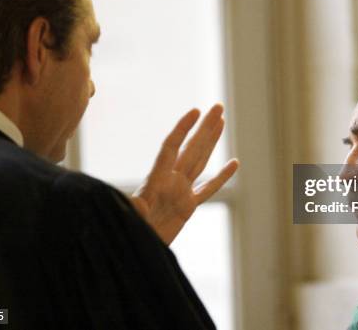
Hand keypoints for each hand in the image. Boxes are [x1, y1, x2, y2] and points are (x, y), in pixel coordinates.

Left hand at [131, 104, 238, 243]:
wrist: (129, 249)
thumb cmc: (124, 232)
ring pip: (200, 161)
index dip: (183, 129)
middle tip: (218, 107)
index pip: (171, 148)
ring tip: (221, 122)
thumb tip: (138, 205)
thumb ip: (134, 211)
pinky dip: (221, 177)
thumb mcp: (128, 220)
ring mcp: (180, 193)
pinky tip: (233, 164)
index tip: (195, 111)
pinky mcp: (187, 208)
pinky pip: (208, 189)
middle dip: (204, 127)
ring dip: (211, 142)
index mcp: (155, 180)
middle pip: (191, 148)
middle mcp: (170, 181)